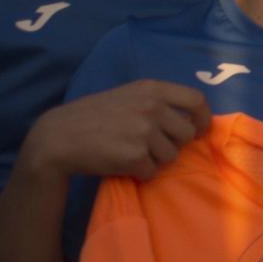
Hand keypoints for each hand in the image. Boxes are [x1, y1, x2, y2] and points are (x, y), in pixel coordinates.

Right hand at [24, 81, 207, 180]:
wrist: (60, 136)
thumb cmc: (94, 116)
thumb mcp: (128, 95)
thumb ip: (157, 102)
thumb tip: (192, 119)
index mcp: (152, 89)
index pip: (196, 100)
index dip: (203, 118)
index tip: (200, 130)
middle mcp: (152, 107)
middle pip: (187, 133)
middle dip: (173, 144)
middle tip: (151, 146)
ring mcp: (145, 131)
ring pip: (171, 155)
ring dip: (155, 159)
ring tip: (131, 152)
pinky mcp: (135, 156)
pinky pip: (153, 172)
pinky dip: (140, 172)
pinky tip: (122, 163)